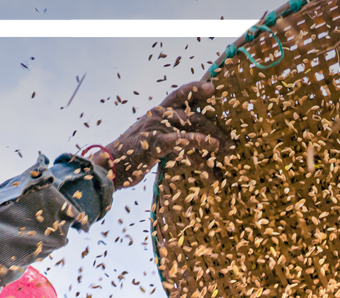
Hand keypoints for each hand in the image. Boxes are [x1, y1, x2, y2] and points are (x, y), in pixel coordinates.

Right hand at [90, 81, 232, 188]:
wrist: (108, 166)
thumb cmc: (131, 156)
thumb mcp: (151, 141)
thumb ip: (169, 137)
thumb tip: (191, 145)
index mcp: (157, 112)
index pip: (180, 94)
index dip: (197, 89)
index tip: (214, 88)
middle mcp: (157, 115)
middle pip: (194, 114)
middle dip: (215, 127)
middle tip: (231, 142)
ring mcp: (155, 127)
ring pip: (191, 125)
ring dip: (213, 137)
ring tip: (227, 149)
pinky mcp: (153, 143)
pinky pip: (181, 140)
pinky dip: (199, 141)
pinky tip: (212, 146)